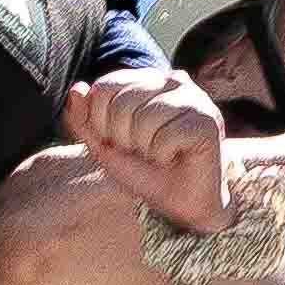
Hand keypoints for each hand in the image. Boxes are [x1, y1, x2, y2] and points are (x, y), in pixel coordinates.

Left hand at [66, 63, 236, 236]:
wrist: (180, 203)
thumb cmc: (144, 171)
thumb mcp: (104, 146)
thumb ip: (84, 119)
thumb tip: (77, 89)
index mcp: (147, 80)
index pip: (105, 86)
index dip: (101, 122)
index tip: (120, 142)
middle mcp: (173, 81)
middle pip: (123, 103)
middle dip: (123, 138)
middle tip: (143, 152)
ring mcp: (194, 98)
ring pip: (145, 120)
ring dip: (145, 149)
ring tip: (160, 154)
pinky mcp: (208, 121)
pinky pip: (167, 137)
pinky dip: (163, 156)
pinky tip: (176, 158)